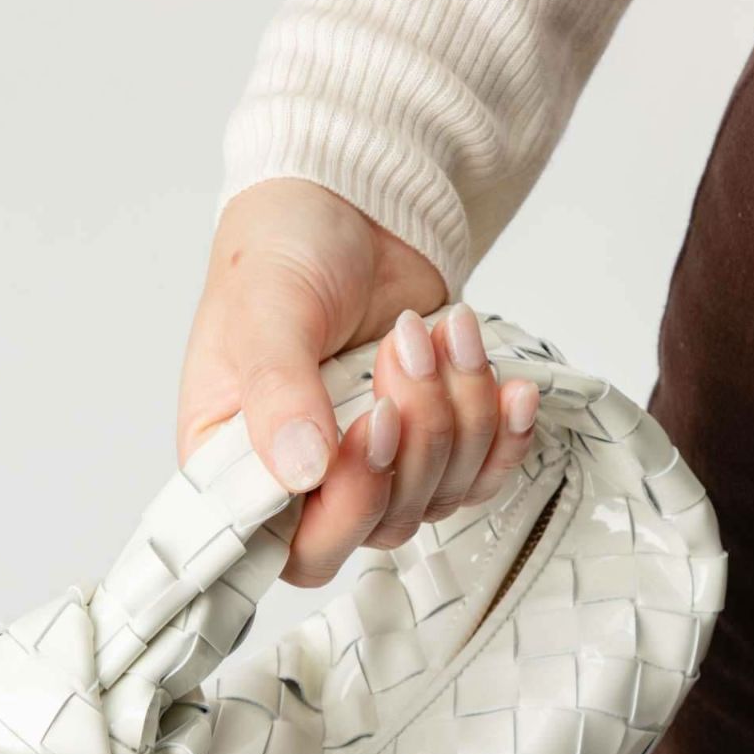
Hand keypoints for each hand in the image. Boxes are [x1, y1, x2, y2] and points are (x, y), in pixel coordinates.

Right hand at [178, 179, 539, 585]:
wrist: (350, 204)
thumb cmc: (283, 251)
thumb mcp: (264, 312)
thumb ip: (276, 394)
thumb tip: (302, 470)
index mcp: (241, 470)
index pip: (299, 549)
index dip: (350, 505)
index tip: (375, 422)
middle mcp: (307, 484)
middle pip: (385, 524)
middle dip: (416, 435)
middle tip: (404, 344)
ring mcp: (375, 468)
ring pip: (441, 496)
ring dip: (459, 412)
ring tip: (442, 331)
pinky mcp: (432, 446)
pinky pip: (482, 474)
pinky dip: (504, 433)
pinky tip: (512, 389)